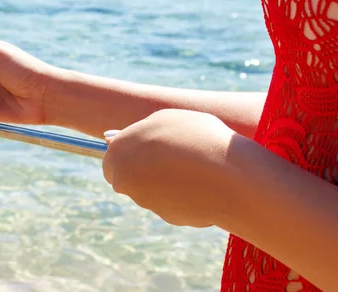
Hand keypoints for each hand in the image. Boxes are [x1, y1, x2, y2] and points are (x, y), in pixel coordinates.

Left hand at [103, 109, 236, 227]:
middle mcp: (124, 180)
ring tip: (195, 164)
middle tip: (173, 156)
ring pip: (152, 190)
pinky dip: (184, 195)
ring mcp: (145, 201)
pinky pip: (174, 203)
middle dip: (146, 170)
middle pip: (130, 177)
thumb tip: (108, 138)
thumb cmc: (196, 137)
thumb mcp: (165, 120)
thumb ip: (137, 131)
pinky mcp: (168, 217)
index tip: (148, 150)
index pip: (111, 160)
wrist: (229, 175)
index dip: (130, 155)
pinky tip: (203, 182)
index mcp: (118, 152)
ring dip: (167, 180)